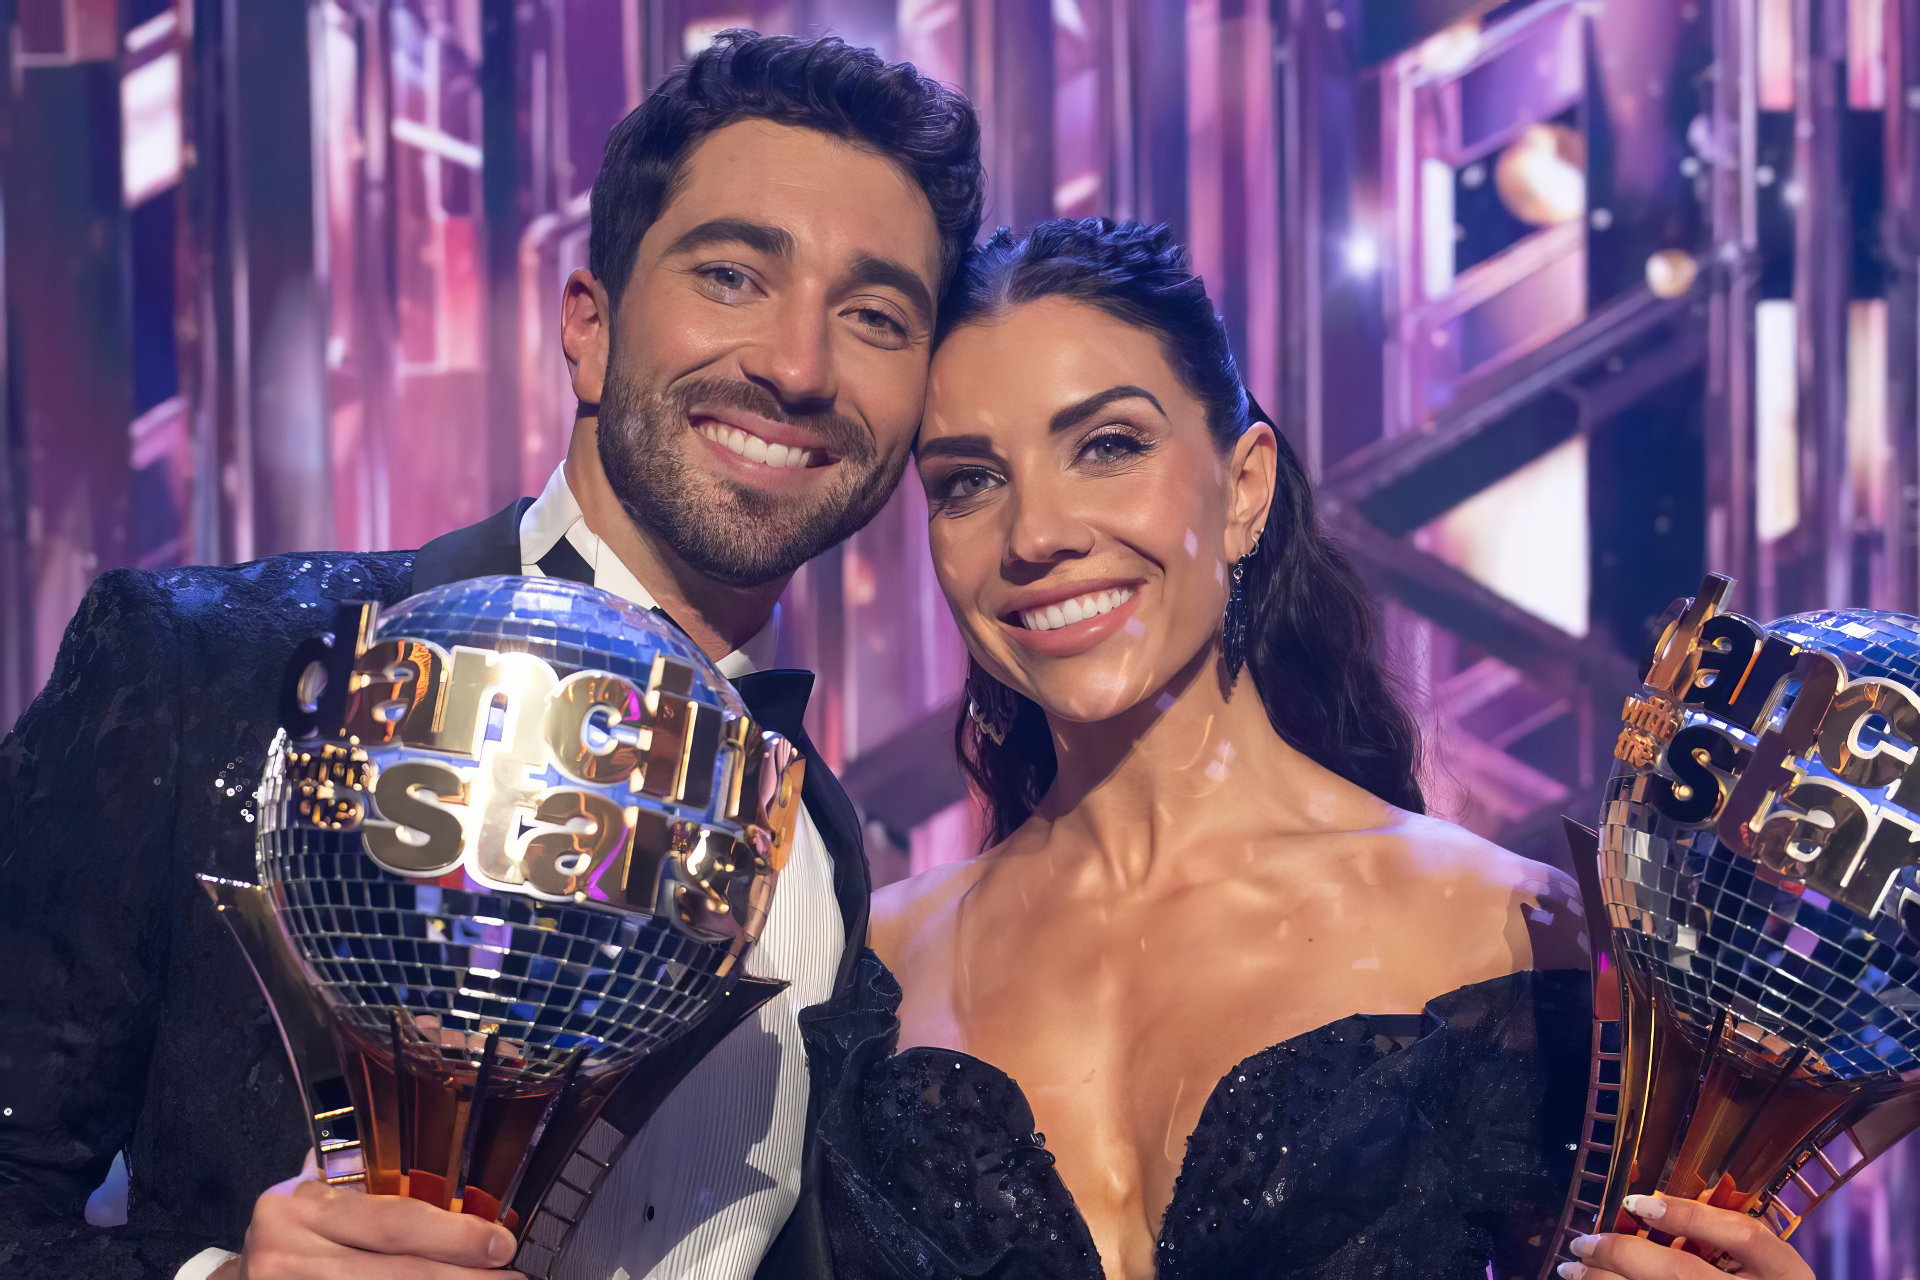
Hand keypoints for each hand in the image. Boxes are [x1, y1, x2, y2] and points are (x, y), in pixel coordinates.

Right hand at [212, 1159, 519, 1279]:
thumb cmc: (296, 1234)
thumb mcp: (321, 1200)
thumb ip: (371, 1187)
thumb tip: (461, 1175)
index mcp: (302, 1208)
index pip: (393, 1223)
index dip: (455, 1237)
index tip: (502, 1242)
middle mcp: (286, 1255)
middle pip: (397, 1275)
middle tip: (512, 1278)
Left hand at [1560, 1193, 1813, 1279]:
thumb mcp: (1762, 1264)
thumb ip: (1720, 1235)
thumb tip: (1648, 1205)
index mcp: (1784, 1271)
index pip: (1744, 1236)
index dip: (1689, 1216)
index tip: (1634, 1202)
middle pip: (1685, 1275)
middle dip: (1623, 1255)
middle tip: (1581, 1243)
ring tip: (1574, 1270)